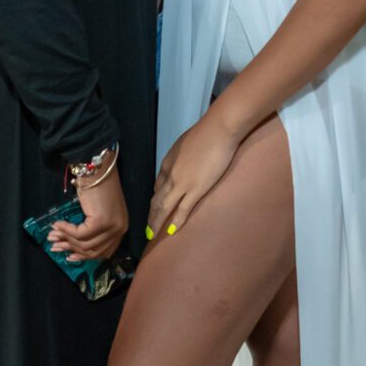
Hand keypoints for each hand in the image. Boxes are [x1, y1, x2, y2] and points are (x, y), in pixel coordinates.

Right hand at [48, 162, 129, 261]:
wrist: (97, 169)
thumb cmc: (96, 186)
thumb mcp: (97, 212)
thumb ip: (91, 229)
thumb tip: (71, 245)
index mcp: (121, 228)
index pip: (104, 252)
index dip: (85, 256)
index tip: (70, 256)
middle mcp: (120, 229)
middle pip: (93, 250)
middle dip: (71, 249)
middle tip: (54, 246)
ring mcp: (112, 226)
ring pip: (85, 243)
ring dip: (65, 240)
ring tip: (52, 235)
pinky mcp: (101, 222)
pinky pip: (79, 233)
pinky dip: (66, 230)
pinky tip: (57, 223)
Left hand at [147, 110, 239, 238]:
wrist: (217, 130)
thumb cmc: (206, 132)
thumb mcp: (186, 143)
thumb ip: (183, 156)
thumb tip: (187, 160)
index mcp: (167, 163)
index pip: (158, 185)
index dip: (156, 198)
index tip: (155, 208)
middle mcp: (170, 175)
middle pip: (157, 199)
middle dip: (151, 215)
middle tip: (148, 228)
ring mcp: (182, 184)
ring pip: (164, 207)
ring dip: (156, 223)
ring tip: (152, 235)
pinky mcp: (195, 189)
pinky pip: (182, 210)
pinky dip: (176, 222)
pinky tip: (171, 231)